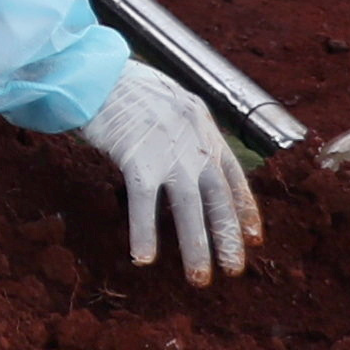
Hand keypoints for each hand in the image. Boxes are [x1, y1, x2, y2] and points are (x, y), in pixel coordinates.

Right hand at [73, 61, 259, 283]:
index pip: (234, 176)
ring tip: (199, 278)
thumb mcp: (169, 102)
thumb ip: (183, 131)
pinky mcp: (138, 160)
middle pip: (217, 199)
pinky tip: (144, 258)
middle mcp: (194, 143)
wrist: (96, 72)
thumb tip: (186, 158)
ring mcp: (169, 153)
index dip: (245, 210)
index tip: (253, 238)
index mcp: (204, 127)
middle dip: (227, 238)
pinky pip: (144, 206)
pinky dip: (144, 233)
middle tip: (233, 270)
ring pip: (189, 209)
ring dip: (196, 247)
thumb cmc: (124, 86)